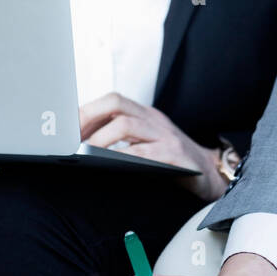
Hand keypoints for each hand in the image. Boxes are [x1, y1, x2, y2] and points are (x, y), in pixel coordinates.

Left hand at [80, 92, 224, 200]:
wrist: (211, 174)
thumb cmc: (172, 161)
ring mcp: (165, 136)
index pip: (111, 101)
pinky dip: (124, 158)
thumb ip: (121, 140)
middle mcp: (154, 120)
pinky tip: (110, 167)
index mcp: (144, 115)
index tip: (65, 128)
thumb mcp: (146, 144)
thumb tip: (80, 144)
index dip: (86, 111)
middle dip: (88, 118)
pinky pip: (145, 153)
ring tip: (84, 154)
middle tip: (70, 139)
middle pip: (116, 103)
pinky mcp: (176, 155)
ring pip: (126, 125)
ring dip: (100, 139)